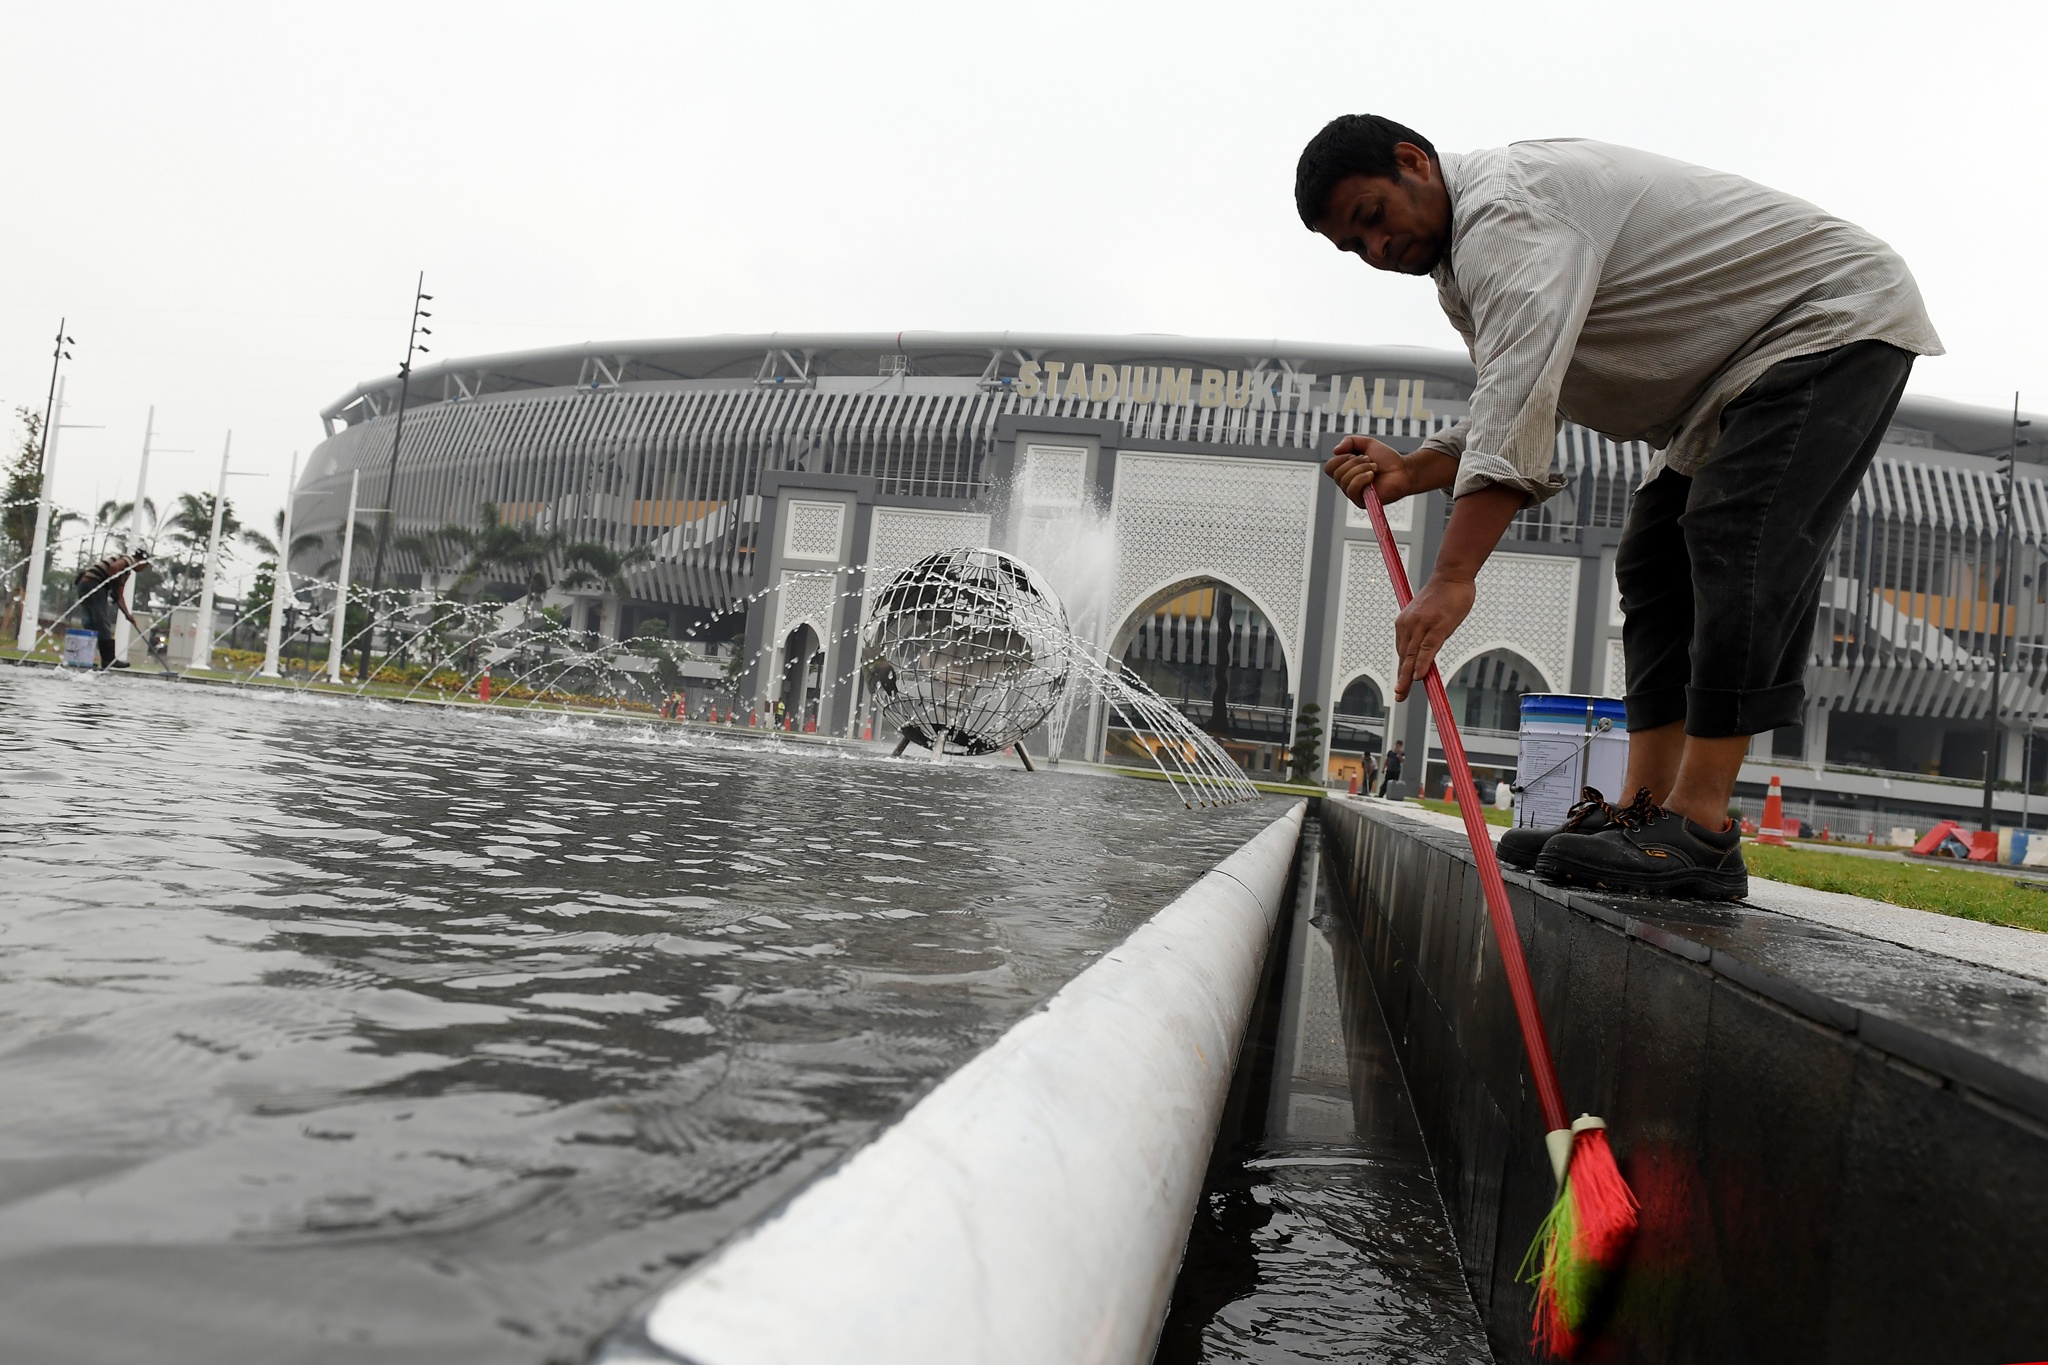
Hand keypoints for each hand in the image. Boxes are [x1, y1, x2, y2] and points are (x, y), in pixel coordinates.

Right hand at [1322, 436, 1418, 508]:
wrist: (1403, 470)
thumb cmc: (1387, 460)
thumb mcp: (1367, 444)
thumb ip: (1350, 441)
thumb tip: (1335, 451)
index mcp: (1346, 471)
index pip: (1329, 467)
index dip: (1340, 458)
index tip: (1355, 454)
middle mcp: (1347, 484)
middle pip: (1336, 473)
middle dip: (1354, 462)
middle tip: (1369, 460)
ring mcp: (1354, 494)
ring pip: (1344, 480)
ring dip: (1361, 469)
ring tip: (1374, 467)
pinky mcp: (1361, 502)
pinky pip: (1352, 490)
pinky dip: (1361, 478)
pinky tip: (1372, 476)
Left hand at [1393, 572, 1474, 701]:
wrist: (1451, 575)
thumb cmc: (1442, 595)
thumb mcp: (1427, 615)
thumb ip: (1424, 633)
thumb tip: (1425, 652)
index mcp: (1404, 622)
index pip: (1402, 651)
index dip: (1402, 670)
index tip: (1401, 684)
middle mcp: (1409, 625)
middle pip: (1403, 657)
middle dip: (1401, 678)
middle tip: (1398, 695)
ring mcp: (1422, 625)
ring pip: (1412, 655)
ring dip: (1407, 676)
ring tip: (1403, 692)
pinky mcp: (1437, 626)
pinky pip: (1427, 649)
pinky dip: (1422, 663)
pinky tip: (1419, 676)